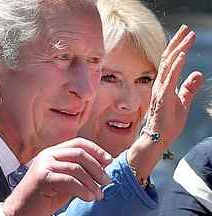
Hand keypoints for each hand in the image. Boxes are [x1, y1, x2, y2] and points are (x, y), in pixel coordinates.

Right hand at [3, 137, 111, 215]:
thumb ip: (78, 173)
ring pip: (76, 168)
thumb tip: (102, 170)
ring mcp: (44, 164)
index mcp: (53, 152)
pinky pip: (69, 180)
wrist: (21, 211)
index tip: (109, 161)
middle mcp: (48, 154)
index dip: (96, 150)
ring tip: (98, 195)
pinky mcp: (42, 177)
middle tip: (106, 181)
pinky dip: (83, 190)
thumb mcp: (64, 181)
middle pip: (80, 153)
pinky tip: (88, 197)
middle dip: (97, 167)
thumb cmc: (44, 197)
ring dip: (91, 183)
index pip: (79, 143)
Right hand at [145, 25, 202, 146]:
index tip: (186, 36)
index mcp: (165, 84)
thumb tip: (197, 74)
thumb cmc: (168, 122)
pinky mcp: (162, 97)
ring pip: (168, 65)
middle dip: (177, 43)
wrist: (159, 137)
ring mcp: (160, 89)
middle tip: (186, 28)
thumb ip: (189, 88)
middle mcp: (160, 84)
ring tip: (188, 37)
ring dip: (178, 49)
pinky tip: (181, 56)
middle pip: (168, 59)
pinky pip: (169, 79)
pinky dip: (175, 66)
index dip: (178, 48)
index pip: (171, 62)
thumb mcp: (183, 102)